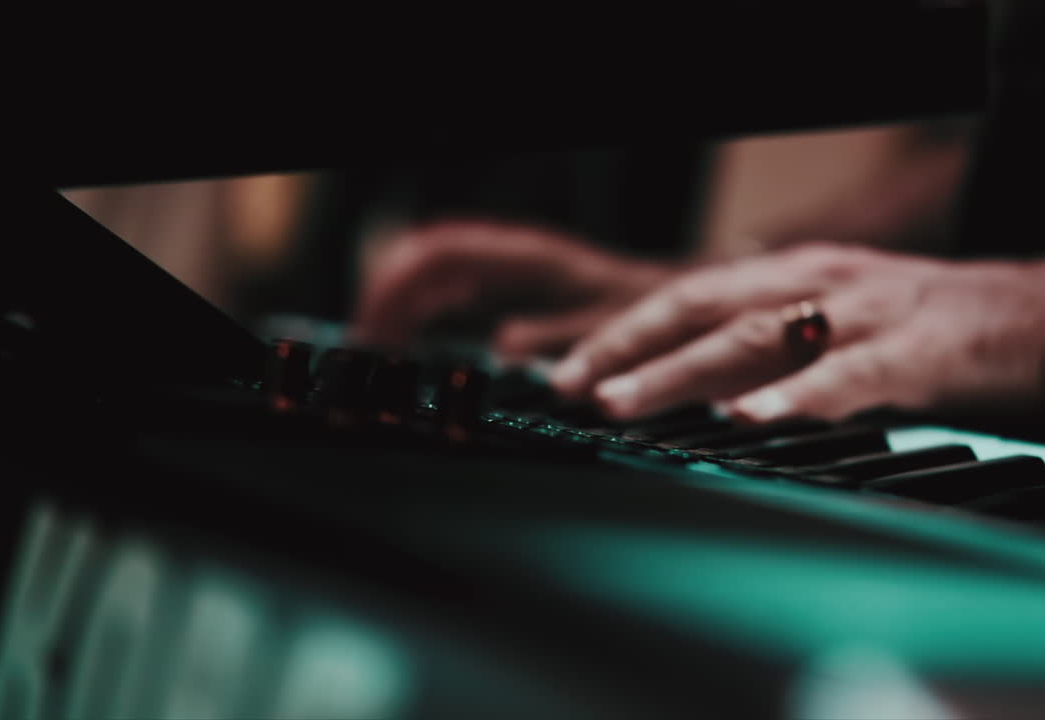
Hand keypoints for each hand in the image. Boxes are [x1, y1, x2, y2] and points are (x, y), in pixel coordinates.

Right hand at [351, 219, 675, 356]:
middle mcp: (512, 256)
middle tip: (364, 348)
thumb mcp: (608, 329)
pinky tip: (413, 335)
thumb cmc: (651, 314)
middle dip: (386, 295)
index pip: (441, 255)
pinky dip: (423, 305)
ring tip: (376, 347)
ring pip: (433, 267)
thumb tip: (501, 345)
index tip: (376, 332)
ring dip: (399, 301)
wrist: (680, 303)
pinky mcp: (512, 284)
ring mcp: (509, 267)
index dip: (399, 286)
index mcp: (528, 259)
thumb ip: (558, 335)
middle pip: (424, 256)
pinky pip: (451, 283)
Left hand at [549, 242, 1044, 421]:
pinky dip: (793, 398)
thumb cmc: (941, 327)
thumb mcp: (845, 324)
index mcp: (799, 276)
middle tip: (565, 387)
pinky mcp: (918, 351)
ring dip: (682, 372)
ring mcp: (867, 312)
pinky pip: (847, 377)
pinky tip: (749, 420)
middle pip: (702, 307)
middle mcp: (820, 283)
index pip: (690, 297)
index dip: (624, 330)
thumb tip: (707, 386)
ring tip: (624, 404)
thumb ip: (781, 349)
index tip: (566, 368)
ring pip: (757, 337)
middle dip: (626, 346)